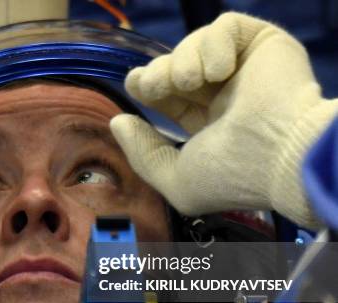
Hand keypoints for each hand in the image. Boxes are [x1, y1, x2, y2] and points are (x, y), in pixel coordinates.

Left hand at [110, 12, 337, 227]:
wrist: (279, 156)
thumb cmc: (230, 175)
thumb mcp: (175, 179)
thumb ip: (142, 154)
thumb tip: (119, 123)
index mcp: (212, 125)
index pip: (171, 96)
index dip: (148, 85)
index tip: (136, 84)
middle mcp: (229, 96)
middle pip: (177, 68)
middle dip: (157, 74)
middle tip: (154, 85)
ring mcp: (247, 70)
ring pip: (195, 46)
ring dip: (181, 61)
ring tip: (188, 81)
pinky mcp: (264, 45)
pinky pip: (225, 27)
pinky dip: (213, 44)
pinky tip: (219, 71)